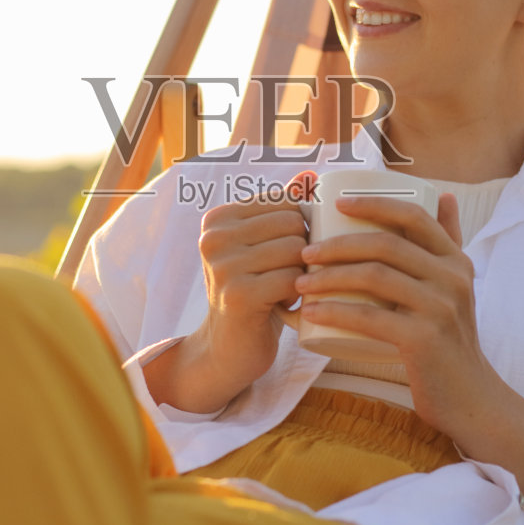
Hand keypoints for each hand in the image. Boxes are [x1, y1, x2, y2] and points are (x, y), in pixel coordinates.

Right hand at [143, 172, 314, 413]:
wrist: (229, 349)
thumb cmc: (254, 293)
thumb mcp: (263, 247)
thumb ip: (281, 209)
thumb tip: (309, 175)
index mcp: (218, 218)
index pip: (285, 201)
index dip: (301, 228)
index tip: (288, 256)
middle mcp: (214, 237)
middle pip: (293, 223)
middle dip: (305, 252)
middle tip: (293, 277)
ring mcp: (222, 265)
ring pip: (296, 250)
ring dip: (304, 274)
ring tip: (290, 291)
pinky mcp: (238, 294)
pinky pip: (292, 280)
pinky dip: (300, 295)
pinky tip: (290, 306)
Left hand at [293, 191, 499, 431]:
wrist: (467, 396)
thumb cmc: (449, 339)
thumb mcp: (456, 285)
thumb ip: (450, 243)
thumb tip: (445, 195)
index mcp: (456, 260)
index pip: (414, 215)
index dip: (374, 203)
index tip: (336, 203)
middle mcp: (452, 278)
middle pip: (386, 244)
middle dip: (338, 244)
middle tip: (306, 252)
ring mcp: (440, 308)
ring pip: (375, 276)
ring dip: (330, 276)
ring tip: (301, 282)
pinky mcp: (425, 339)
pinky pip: (371, 317)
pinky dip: (335, 312)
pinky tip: (312, 312)